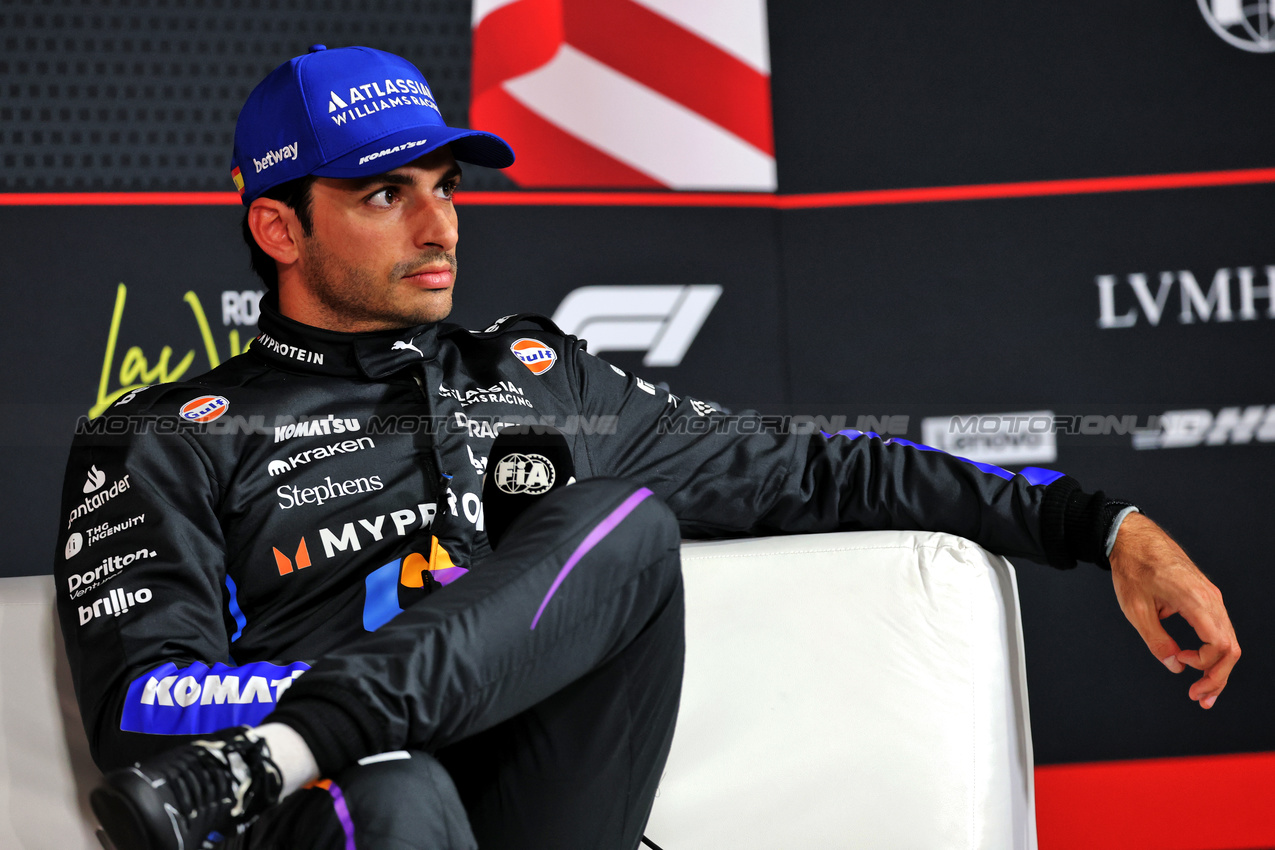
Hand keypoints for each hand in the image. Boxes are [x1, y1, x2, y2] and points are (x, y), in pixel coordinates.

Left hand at [1108, 512, 1239, 708]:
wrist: (1134, 538)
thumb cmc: (1133, 568)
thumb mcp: (1136, 610)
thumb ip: (1157, 641)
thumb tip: (1175, 666)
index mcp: (1195, 600)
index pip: (1219, 644)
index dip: (1205, 665)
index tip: (1183, 666)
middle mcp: (1211, 598)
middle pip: (1230, 647)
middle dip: (1218, 677)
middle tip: (1200, 698)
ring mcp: (1212, 596)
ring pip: (1228, 639)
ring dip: (1217, 667)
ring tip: (1201, 689)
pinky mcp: (1207, 596)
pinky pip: (1219, 628)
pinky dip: (1213, 650)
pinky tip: (1199, 663)